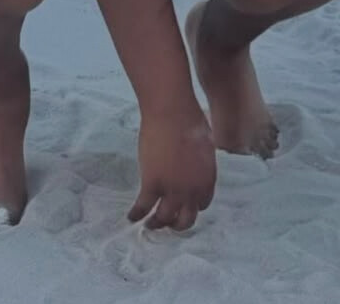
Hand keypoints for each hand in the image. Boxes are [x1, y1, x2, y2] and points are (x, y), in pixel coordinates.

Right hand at [129, 106, 216, 230]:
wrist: (173, 114)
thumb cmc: (190, 122)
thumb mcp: (205, 147)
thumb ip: (201, 164)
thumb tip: (194, 169)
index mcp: (208, 179)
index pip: (202, 205)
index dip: (192, 207)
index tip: (184, 207)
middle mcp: (192, 190)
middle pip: (186, 220)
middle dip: (177, 224)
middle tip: (169, 223)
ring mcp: (172, 189)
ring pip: (163, 218)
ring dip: (156, 224)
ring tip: (149, 224)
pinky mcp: (152, 185)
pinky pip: (143, 207)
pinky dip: (136, 214)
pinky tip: (131, 216)